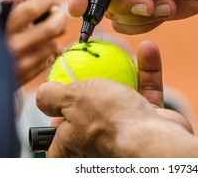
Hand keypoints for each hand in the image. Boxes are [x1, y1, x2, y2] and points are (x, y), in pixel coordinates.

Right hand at [4, 0, 66, 84]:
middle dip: (59, 17)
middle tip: (57, 13)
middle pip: (51, 28)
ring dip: (53, 36)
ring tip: (44, 32)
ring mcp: (21, 65)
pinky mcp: (27, 77)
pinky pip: (48, 60)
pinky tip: (39, 47)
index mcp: (1, 29)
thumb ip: (6, 5)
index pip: (32, 10)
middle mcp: (13, 47)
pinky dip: (48, 51)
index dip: (46, 0)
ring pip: (53, 45)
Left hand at [36, 41, 192, 156]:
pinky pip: (145, 94)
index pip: (56, 135)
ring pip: (120, 98)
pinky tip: (147, 50)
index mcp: (71, 148)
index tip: (62, 91)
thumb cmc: (107, 120)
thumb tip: (43, 92)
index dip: (56, 114)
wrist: (153, 138)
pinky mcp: (148, 124)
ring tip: (121, 49)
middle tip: (91, 67)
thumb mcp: (70, 99)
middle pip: (89, 113)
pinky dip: (146, 72)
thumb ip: (51, 96)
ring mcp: (124, 134)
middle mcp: (96, 146)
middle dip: (92, 88)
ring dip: (124, 69)